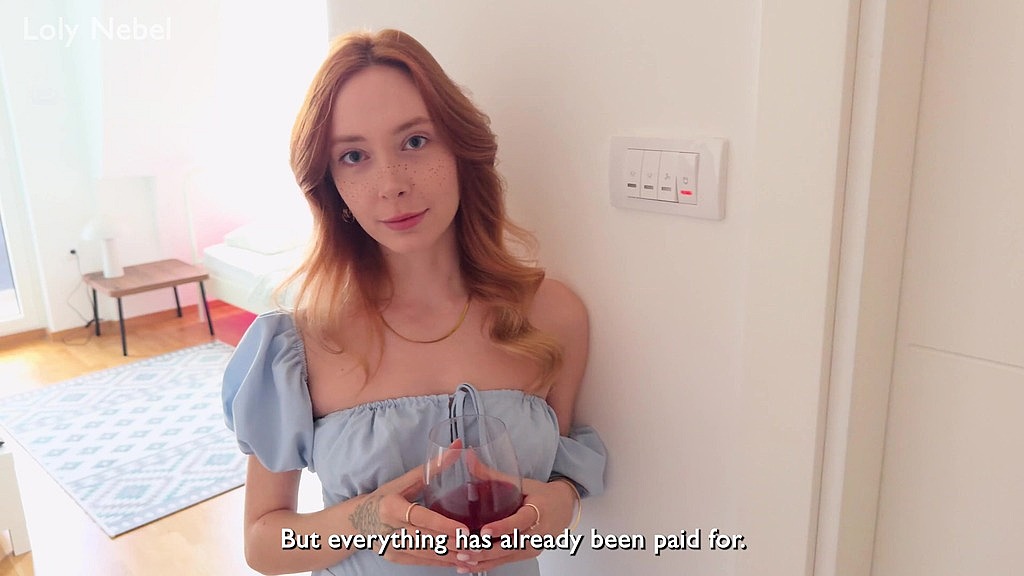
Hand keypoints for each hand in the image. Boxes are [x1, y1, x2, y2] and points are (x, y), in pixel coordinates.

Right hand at [349, 463, 469, 568]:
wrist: (358, 520)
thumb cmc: (385, 496)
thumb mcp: (405, 480)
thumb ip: (433, 466)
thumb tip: (458, 446)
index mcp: (391, 507)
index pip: (421, 518)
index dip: (443, 525)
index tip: (465, 530)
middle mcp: (390, 529)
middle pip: (426, 539)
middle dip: (453, 544)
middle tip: (479, 546)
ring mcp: (392, 547)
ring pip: (427, 554)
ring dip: (451, 557)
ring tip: (474, 556)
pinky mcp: (396, 558)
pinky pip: (423, 562)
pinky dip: (442, 563)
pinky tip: (460, 563)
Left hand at [454, 478, 576, 572]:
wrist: (563, 509)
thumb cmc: (541, 494)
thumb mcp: (521, 482)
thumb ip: (494, 475)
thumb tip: (469, 458)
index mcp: (538, 511)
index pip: (519, 522)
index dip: (502, 528)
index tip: (484, 531)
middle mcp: (538, 533)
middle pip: (511, 546)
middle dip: (485, 550)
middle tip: (464, 549)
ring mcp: (533, 547)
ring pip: (506, 557)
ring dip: (483, 560)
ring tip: (461, 558)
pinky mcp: (527, 555)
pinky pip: (505, 562)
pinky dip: (487, 565)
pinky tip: (469, 566)